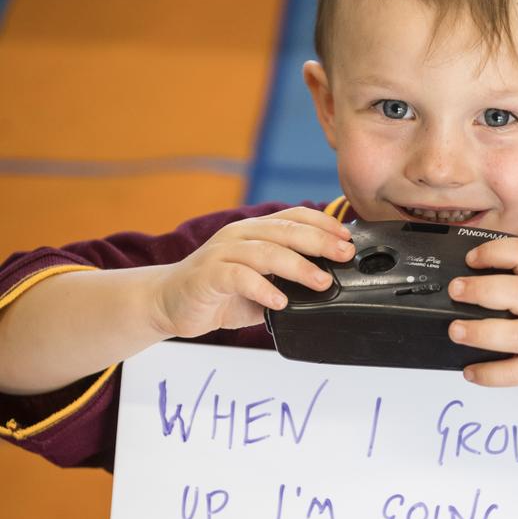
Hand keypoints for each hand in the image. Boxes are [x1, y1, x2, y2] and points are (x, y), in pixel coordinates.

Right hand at [151, 207, 354, 338]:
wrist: (169, 302)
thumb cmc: (219, 292)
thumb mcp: (260, 284)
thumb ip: (287, 282)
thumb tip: (327, 289)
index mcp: (255, 231)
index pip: (293, 216)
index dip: (322, 223)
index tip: (346, 238)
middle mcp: (240, 235)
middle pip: (285, 231)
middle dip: (319, 241)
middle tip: (344, 256)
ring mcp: (223, 253)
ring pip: (266, 252)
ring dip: (298, 267)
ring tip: (321, 282)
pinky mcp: (209, 275)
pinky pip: (239, 277)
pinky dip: (263, 289)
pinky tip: (280, 301)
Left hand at [447, 237, 517, 401]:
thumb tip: (470, 280)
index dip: (495, 251)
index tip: (471, 258)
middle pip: (517, 291)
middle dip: (480, 289)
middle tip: (455, 290)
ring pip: (515, 333)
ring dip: (481, 332)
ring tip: (456, 331)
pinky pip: (517, 372)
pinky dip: (490, 373)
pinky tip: (471, 371)